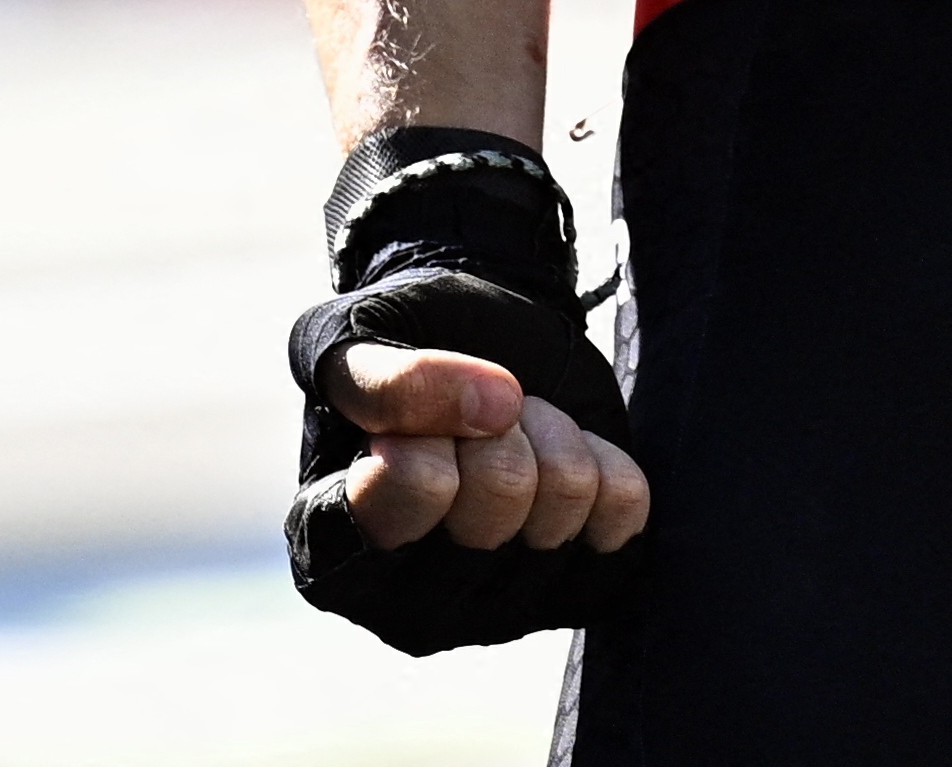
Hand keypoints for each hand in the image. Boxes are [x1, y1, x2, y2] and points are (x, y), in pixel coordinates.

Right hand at [282, 136, 645, 652]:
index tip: (407, 421)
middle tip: (470, 420)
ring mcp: (499, 613)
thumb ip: (385, 377)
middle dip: (497, 423)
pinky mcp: (577, 596)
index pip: (407, 485)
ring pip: (565, 496)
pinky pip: (622, 509)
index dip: (427, 424)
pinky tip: (556, 463)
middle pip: (501, 492)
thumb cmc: (402, 351)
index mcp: (330, 557)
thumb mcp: (353, 338)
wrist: (481, 352)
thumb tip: (495, 409)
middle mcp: (408, 609)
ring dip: (547, 433)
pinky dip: (601, 457)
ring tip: (511, 436)